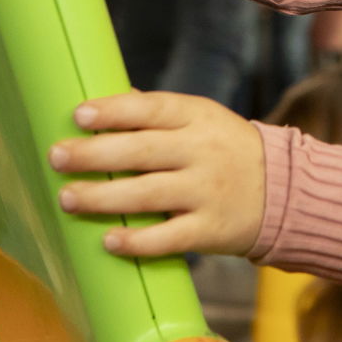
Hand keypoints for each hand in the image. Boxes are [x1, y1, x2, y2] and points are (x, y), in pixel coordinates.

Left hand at [48, 92, 265, 257]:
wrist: (284, 191)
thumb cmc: (226, 149)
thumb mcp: (202, 120)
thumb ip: (158, 114)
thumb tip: (106, 101)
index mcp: (198, 118)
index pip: (151, 110)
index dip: (114, 111)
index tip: (79, 115)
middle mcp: (202, 152)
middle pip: (142, 151)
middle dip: (94, 155)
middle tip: (56, 157)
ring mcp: (207, 192)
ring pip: (148, 194)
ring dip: (104, 198)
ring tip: (67, 197)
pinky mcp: (210, 229)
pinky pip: (169, 237)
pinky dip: (137, 241)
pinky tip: (108, 240)